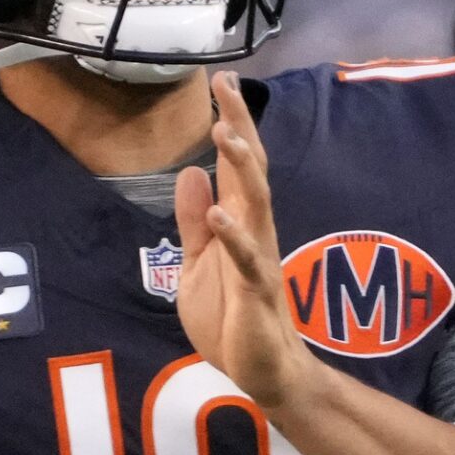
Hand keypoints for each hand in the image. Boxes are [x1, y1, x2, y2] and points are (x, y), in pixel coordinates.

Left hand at [173, 71, 321, 408]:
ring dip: (242, 168)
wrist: (262, 373)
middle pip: (251, 170)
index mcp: (240, 223)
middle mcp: (256, 232)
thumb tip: (191, 172)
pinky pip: (247, 259)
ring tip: (226, 134)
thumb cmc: (232, 319)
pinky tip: (218, 213)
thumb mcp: (198, 265)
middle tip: (227, 85)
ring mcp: (260, 259)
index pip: (236, 164)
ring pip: (257, 204)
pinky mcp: (257, 293)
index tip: (221, 81)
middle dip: (239, 126)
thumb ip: (194, 222)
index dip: (231, 122)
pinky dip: (233, 235)